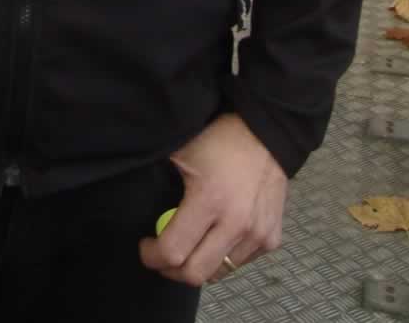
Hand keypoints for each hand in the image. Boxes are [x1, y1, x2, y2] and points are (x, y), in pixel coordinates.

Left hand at [138, 113, 286, 285]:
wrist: (266, 133)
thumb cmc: (219, 139)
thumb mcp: (181, 151)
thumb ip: (159, 179)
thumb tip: (137, 202)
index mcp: (209, 199)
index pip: (173, 251)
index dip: (151, 256)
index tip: (146, 246)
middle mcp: (236, 223)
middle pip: (195, 274)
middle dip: (171, 270)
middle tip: (163, 255)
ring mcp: (257, 234)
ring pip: (218, 273)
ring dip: (199, 264)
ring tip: (190, 245)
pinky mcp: (271, 238)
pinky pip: (239, 263)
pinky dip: (223, 257)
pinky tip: (215, 237)